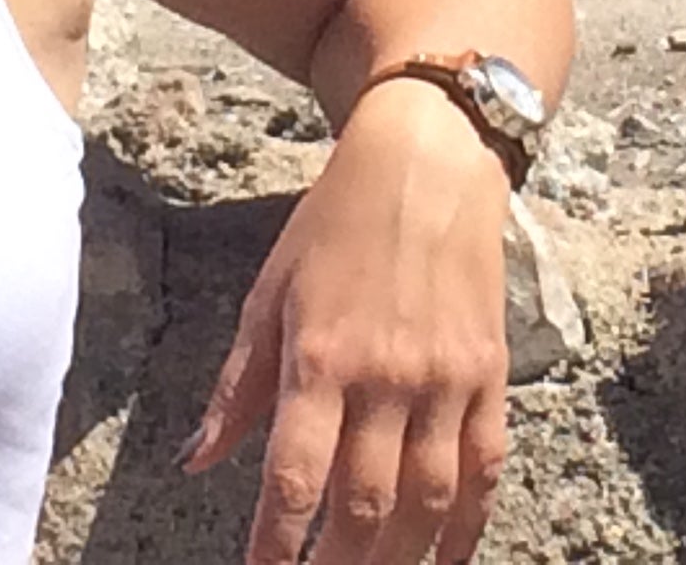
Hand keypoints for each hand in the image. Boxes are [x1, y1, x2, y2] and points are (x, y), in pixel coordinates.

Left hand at [183, 79, 513, 563]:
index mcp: (320, 356)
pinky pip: (485, 469)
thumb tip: (197, 462)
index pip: (293, 477)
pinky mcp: (488, 374)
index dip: (275, 545)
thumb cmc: (336, 222)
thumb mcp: (270, 292)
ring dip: (399, 561)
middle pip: (363, 506)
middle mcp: (386, 376)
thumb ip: (238, 386)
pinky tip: (443, 561)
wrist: (429, 160)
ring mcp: (445, 379)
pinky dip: (467, 528)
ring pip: (427, 502)